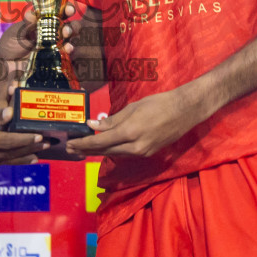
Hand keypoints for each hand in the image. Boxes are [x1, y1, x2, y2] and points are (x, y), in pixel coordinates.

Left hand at [0, 5, 76, 107]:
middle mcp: (52, 34)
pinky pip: (66, 57)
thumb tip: (32, 14)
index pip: (59, 13)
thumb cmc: (9, 46)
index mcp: (43, 23)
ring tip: (66, 42)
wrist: (5, 67)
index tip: (69, 9)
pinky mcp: (55, 61)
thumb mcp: (15, 33)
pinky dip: (69, 53)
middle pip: (69, 27)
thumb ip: (24, 24)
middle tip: (66, 30)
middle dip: (73, 26)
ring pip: (70, 41)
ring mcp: (55, 48)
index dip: (67, 9)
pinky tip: (67, 51)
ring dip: (72, 40)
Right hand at [0, 99, 48, 169]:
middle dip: (29, 151)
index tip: (41, 137)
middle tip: (47, 147)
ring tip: (36, 157)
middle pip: (8, 155)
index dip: (25, 140)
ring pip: (0, 163)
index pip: (7, 142)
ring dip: (19, 159)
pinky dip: (3, 161)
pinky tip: (13, 158)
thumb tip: (10, 114)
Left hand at [66, 86, 210, 158]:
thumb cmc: (158, 104)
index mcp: (129, 133)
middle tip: (72, 149)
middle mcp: (135, 147)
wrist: (185, 111)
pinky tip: (105, 146)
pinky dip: (113, 149)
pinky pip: (126, 153)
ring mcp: (143, 152)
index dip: (83, 144)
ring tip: (83, 148)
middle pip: (105, 151)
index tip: (71, 144)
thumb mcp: (133, 108)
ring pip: (115, 153)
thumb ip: (112, 120)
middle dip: (87, 150)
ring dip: (99, 151)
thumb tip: (93, 125)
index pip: (100, 142)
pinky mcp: (148, 153)